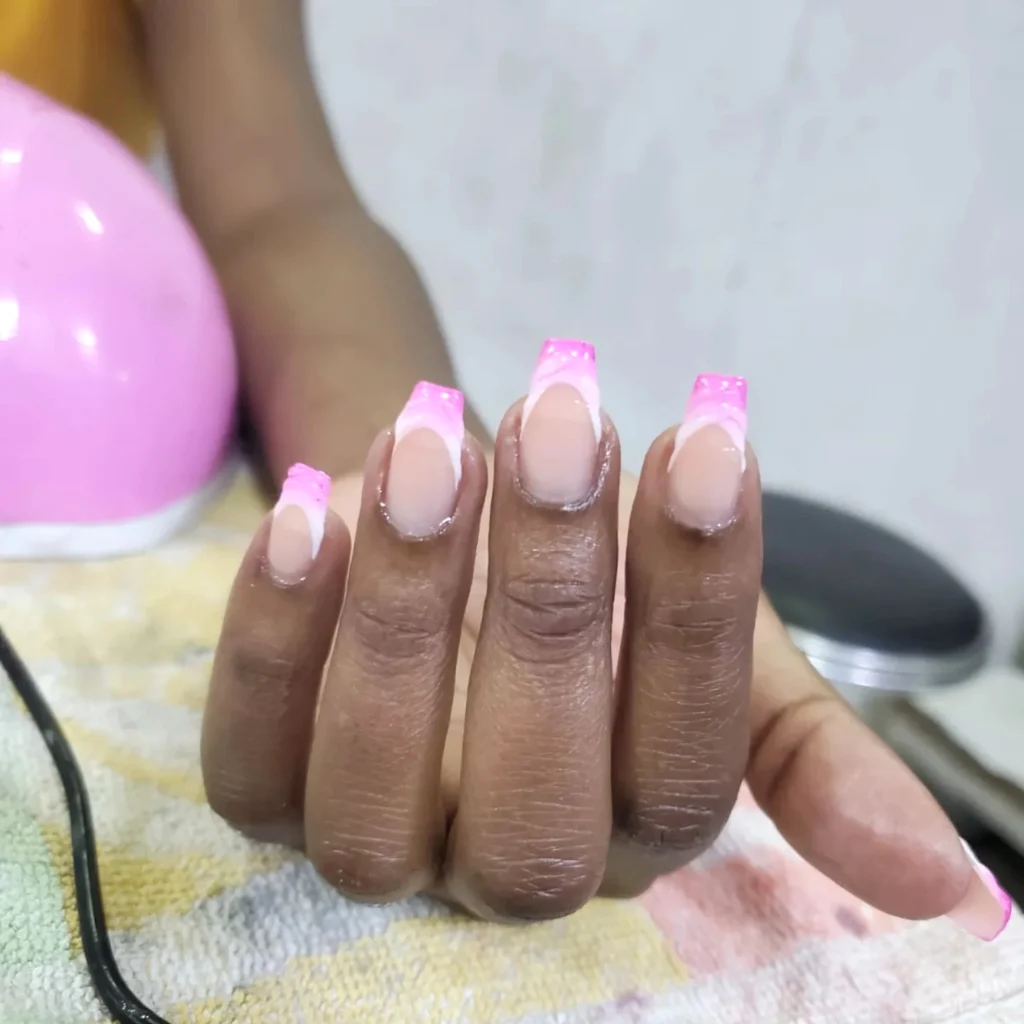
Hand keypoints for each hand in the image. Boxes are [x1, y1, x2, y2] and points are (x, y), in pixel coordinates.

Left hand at [201, 357, 1009, 938]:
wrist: (459, 556)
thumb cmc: (600, 600)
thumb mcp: (718, 662)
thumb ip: (808, 755)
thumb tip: (953, 881)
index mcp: (636, 829)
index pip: (688, 761)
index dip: (699, 601)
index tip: (708, 435)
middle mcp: (507, 865)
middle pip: (535, 797)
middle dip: (553, 597)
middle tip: (562, 420)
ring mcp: (376, 844)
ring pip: (376, 790)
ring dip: (405, 610)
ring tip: (434, 444)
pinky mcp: (264, 799)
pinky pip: (249, 758)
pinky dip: (274, 637)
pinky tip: (305, 512)